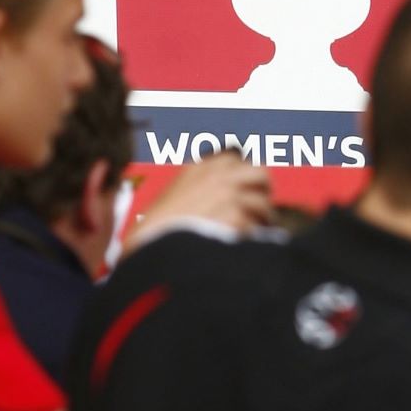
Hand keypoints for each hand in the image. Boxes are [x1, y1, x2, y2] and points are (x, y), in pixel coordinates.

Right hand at [128, 151, 275, 248]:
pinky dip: (254, 240)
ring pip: (262, 204)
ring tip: (255, 236)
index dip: (246, 179)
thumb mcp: (172, 199)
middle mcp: (217, 177)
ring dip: (262, 222)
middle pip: (260, 174)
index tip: (247, 193)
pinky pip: (257, 228)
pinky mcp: (235, 217)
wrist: (147, 248)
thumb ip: (199, 192)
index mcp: (199, 169)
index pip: (236, 161)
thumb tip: (225, 201)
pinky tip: (245, 248)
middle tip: (260, 213)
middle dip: (262, 194)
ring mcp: (228, 195)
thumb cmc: (154, 232)